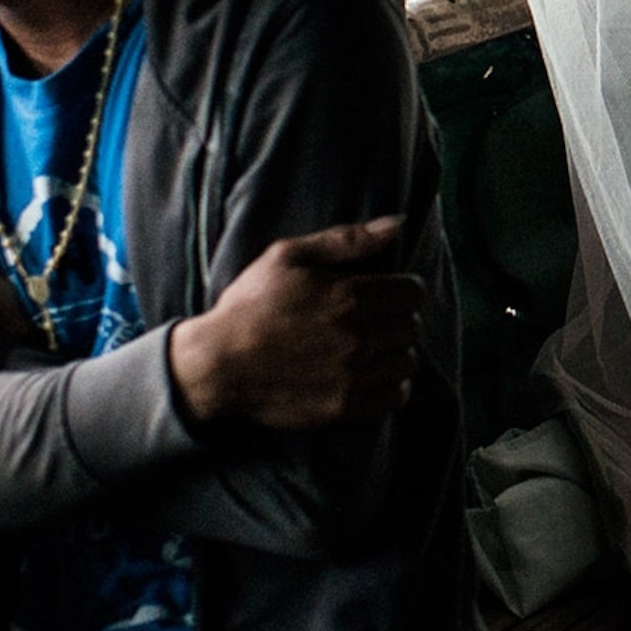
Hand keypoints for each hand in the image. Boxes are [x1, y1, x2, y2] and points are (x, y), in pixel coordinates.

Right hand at [169, 217, 425, 429]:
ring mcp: (352, 375)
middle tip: (376, 320)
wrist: (216, 365)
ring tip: (373, 347)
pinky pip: (395, 397)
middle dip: (399, 320)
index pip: (414, 293)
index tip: (387, 294)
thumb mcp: (288, 256)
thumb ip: (348, 239)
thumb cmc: (250, 306)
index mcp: (350, 297)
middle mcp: (358, 337)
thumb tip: (398, 223)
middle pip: (412, 327)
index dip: (403, 290)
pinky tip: (373, 375)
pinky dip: (392, 385)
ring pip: (407, 362)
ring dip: (395, 352)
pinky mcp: (344, 407)